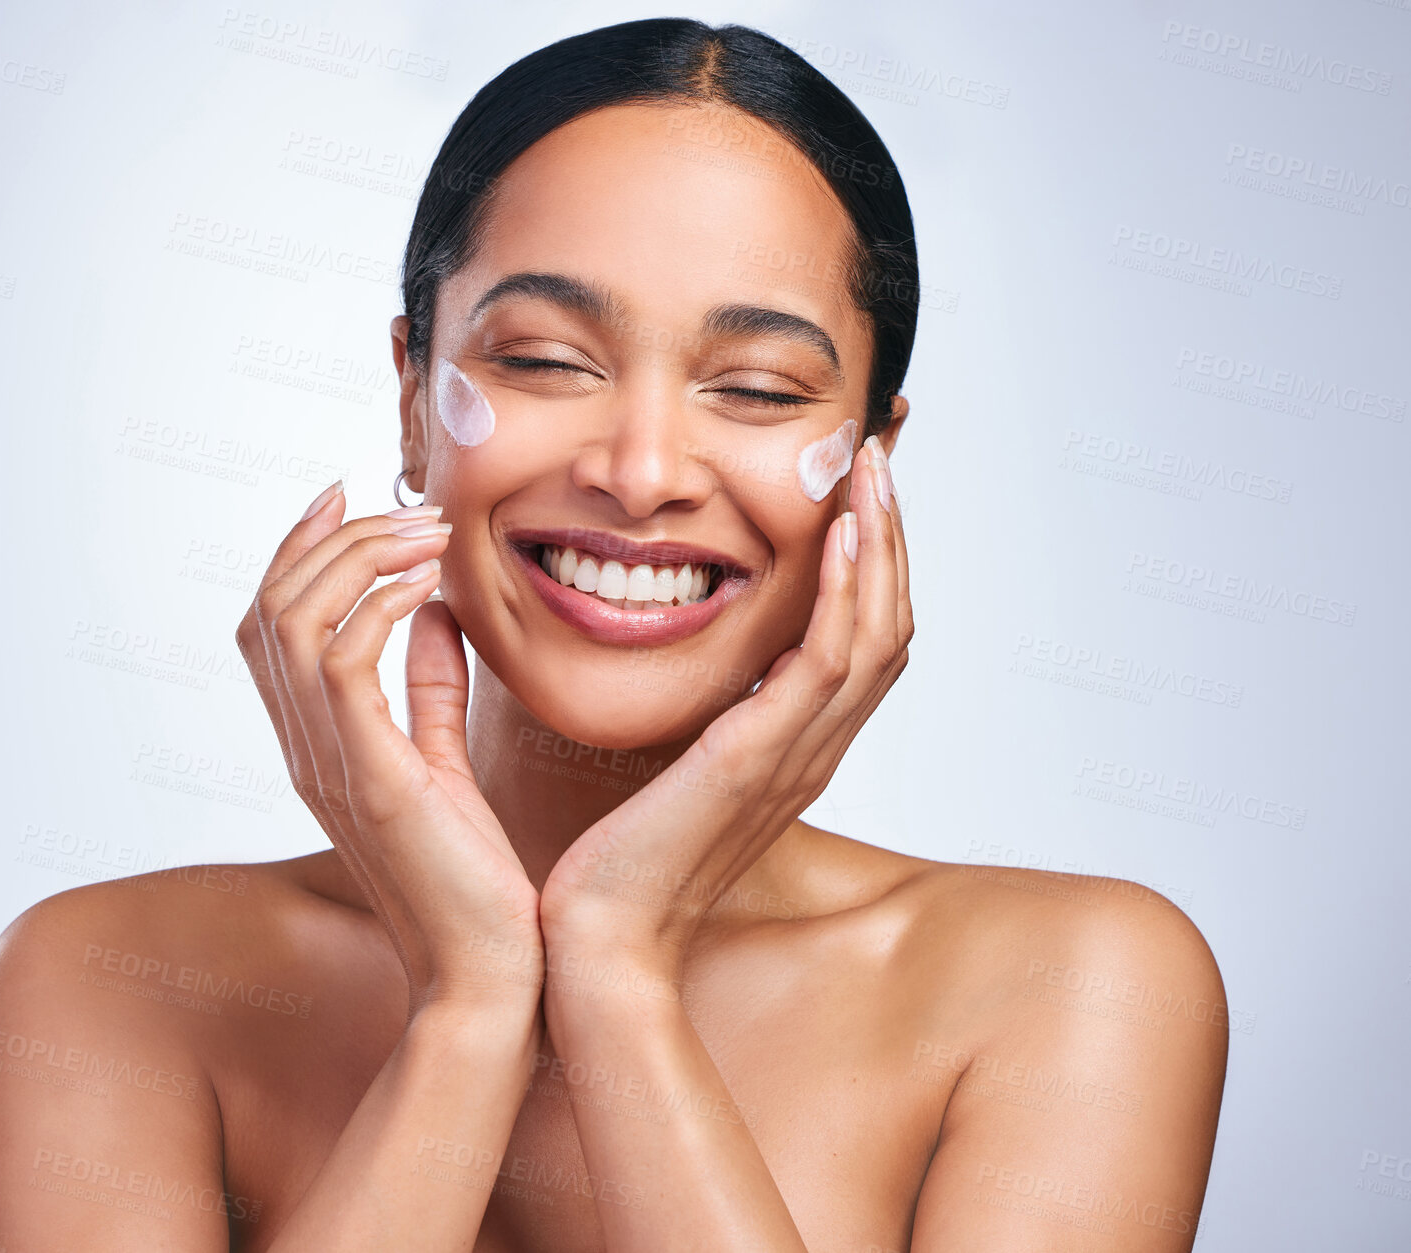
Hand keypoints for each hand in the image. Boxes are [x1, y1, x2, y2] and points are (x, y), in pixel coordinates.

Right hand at [236, 482, 543, 1017]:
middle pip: (269, 609)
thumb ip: (432, 691)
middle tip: (405, 506)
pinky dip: (377, 606)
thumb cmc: (470, 879)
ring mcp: (329, 764)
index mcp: (317, 745)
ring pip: (294, 622)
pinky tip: (427, 586)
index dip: (297, 552)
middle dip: (330, 538)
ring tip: (427, 534)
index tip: (345, 497)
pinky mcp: (372, 779)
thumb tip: (437, 613)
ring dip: (358, 559)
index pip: (271, 626)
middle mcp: (305, 749)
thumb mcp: (445, 765)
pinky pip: (343, 663)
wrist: (487, 973)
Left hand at [539, 437, 911, 969]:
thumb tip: (707, 661)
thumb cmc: (620, 861)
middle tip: (876, 461)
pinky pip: (825, 665)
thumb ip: (705, 717)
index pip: (861, 643)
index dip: (872, 567)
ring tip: (871, 473)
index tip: (855, 495)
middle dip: (889, 538)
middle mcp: (811, 750)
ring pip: (874, 636)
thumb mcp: (672, 769)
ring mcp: (794, 757)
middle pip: (887, 628)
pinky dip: (843, 597)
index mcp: (794, 749)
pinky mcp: (757, 760)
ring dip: (880, 547)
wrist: (599, 941)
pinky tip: (839, 538)